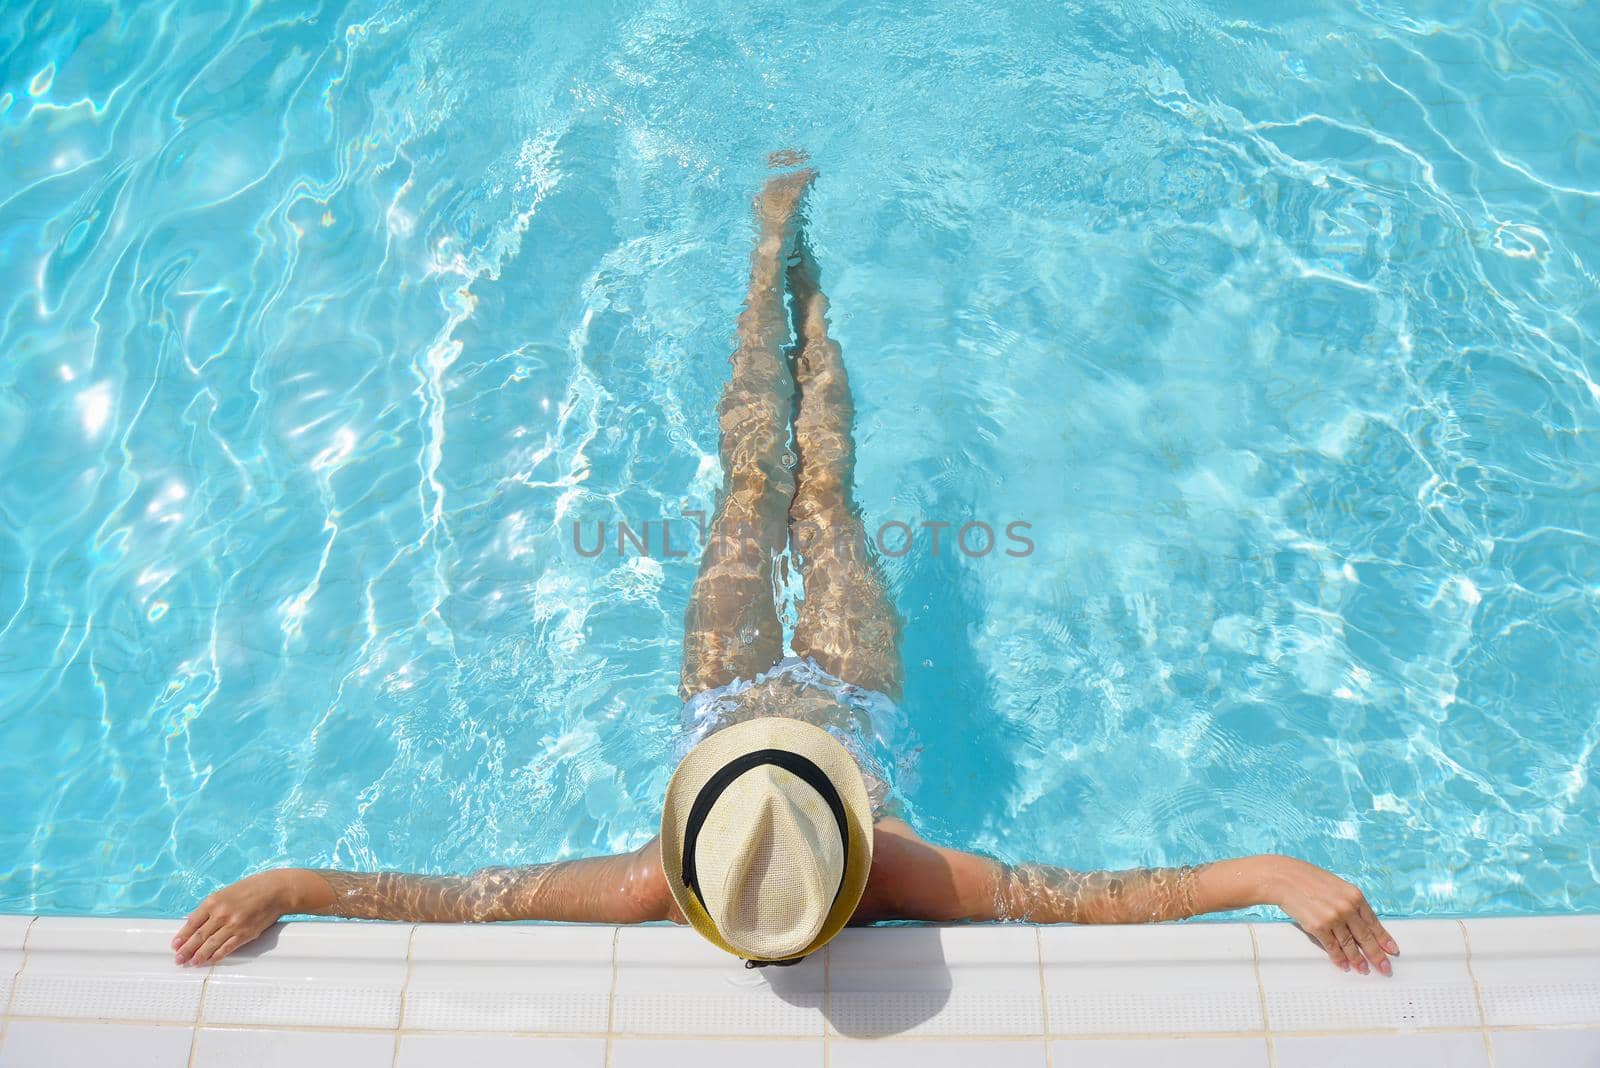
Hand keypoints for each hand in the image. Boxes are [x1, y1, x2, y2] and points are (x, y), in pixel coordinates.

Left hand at [173, 870, 296, 965]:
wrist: (275, 890)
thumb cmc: (251, 889)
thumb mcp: (226, 893)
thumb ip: (212, 908)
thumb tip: (197, 924)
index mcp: (214, 901)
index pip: (192, 922)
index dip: (182, 935)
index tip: (175, 945)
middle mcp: (221, 914)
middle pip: (199, 936)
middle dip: (186, 949)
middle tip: (178, 959)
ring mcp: (233, 925)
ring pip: (211, 944)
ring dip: (199, 955)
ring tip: (191, 963)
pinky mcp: (245, 933)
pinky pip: (227, 948)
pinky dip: (217, 956)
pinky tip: (209, 960)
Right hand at [1263, 855, 1398, 975]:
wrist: (1284, 878)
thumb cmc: (1307, 879)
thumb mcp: (1336, 886)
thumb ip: (1349, 902)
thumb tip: (1359, 923)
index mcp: (1354, 895)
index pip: (1374, 922)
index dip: (1384, 938)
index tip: (1392, 950)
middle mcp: (1347, 907)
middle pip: (1366, 937)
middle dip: (1377, 955)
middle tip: (1385, 967)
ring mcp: (1333, 918)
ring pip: (1350, 945)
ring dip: (1358, 960)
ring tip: (1364, 969)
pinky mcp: (1319, 927)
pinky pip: (1332, 947)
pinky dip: (1339, 958)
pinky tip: (1344, 964)